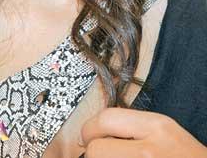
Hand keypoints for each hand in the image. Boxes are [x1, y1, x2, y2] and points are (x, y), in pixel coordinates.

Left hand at [77, 107, 206, 156]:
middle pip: (97, 149)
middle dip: (95, 152)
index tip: (88, 136)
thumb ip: (131, 126)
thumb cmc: (184, 156)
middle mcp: (148, 152)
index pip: (105, 119)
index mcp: (155, 127)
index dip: (90, 128)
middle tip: (100, 154)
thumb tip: (96, 132)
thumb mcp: (163, 131)